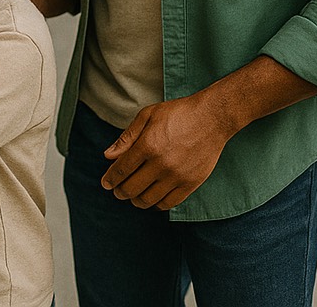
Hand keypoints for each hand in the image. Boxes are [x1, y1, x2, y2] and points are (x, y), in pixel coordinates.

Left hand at [100, 94, 233, 210]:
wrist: (211, 119)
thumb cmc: (177, 113)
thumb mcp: (147, 116)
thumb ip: (126, 137)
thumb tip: (108, 156)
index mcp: (147, 145)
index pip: (122, 169)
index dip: (110, 179)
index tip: (105, 184)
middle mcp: (161, 164)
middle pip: (132, 187)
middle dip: (120, 191)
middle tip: (116, 191)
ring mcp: (177, 176)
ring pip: (149, 199)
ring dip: (136, 200)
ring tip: (132, 197)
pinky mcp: (191, 184)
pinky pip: (169, 203)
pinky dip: (157, 204)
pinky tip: (152, 199)